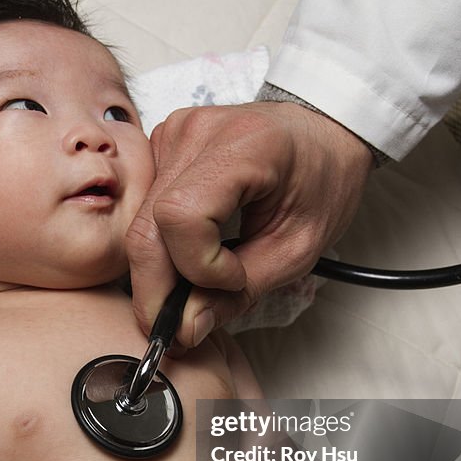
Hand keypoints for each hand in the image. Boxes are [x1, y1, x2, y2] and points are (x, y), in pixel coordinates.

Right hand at [125, 101, 371, 348]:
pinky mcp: (160, 147)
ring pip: (138, 227)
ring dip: (159, 273)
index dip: (199, 266)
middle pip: (146, 230)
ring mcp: (171, 136)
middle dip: (158, 292)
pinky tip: (188, 256)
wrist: (322, 132)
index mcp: (243, 145)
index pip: (182, 217)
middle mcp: (194, 133)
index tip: (234, 281)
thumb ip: (241, 292)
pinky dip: (161, 248)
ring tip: (193, 291)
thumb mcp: (298, 248)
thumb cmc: (321, 181)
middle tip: (181, 328)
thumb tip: (187, 328)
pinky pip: (144, 213)